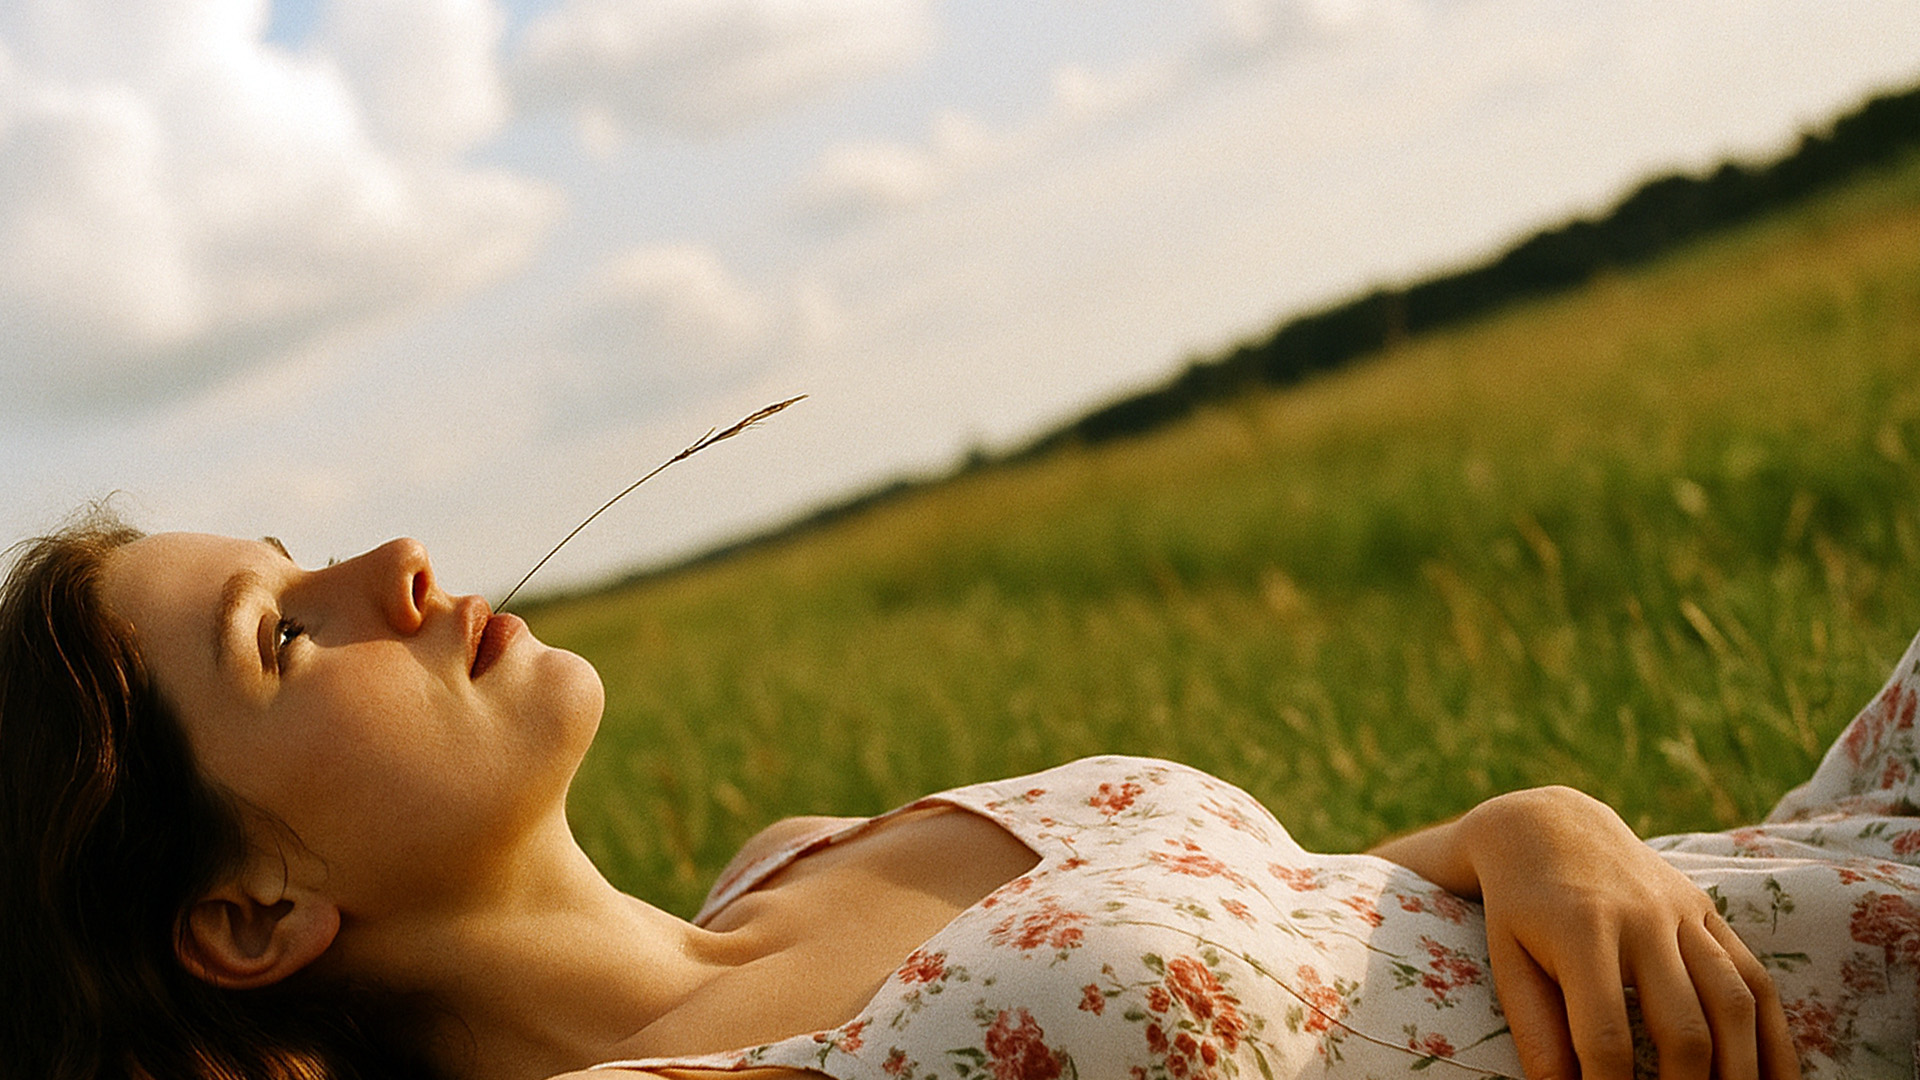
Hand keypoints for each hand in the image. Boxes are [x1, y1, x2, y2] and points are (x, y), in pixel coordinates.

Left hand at [1456, 787, 1799, 1079]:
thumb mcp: (1507, 960)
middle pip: (1683, 1025)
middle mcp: (1641, 918)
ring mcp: (1683, 912)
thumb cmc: (1520, 906)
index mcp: (1581, 931)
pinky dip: (1774, 1036)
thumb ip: (1535, 1030)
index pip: (1603, 1034)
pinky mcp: (1708, 911)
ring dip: (1740, 1072)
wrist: (1550, 826)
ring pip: (1734, 1002)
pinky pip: (1755, 976)